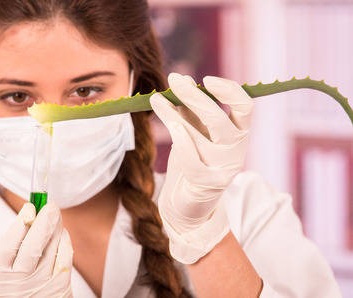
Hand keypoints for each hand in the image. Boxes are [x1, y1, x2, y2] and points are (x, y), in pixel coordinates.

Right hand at [0, 202, 72, 296]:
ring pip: (52, 248)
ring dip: (55, 228)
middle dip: (44, 222)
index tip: (29, 207)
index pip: (7, 245)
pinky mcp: (60, 286)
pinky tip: (61, 233)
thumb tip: (30, 213)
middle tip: (50, 206)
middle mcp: (20, 282)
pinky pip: (65, 257)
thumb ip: (13, 247)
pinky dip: (64, 241)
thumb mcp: (4, 271)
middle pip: (33, 246)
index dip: (20, 223)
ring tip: (54, 216)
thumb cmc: (15, 286)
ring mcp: (41, 284)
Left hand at [150, 73, 253, 263]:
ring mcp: (222, 169)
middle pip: (219, 119)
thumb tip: (182, 80)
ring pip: (199, 135)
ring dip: (175, 113)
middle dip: (195, 97)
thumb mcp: (196, 133)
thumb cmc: (193, 162)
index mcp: (238, 135)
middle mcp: (235, 151)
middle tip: (174, 80)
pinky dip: (181, 139)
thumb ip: (191, 110)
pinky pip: (192, 158)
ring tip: (156, 98)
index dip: (229, 90)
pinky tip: (170, 124)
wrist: (189, 204)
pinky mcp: (206, 183)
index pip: (245, 108)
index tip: (206, 79)